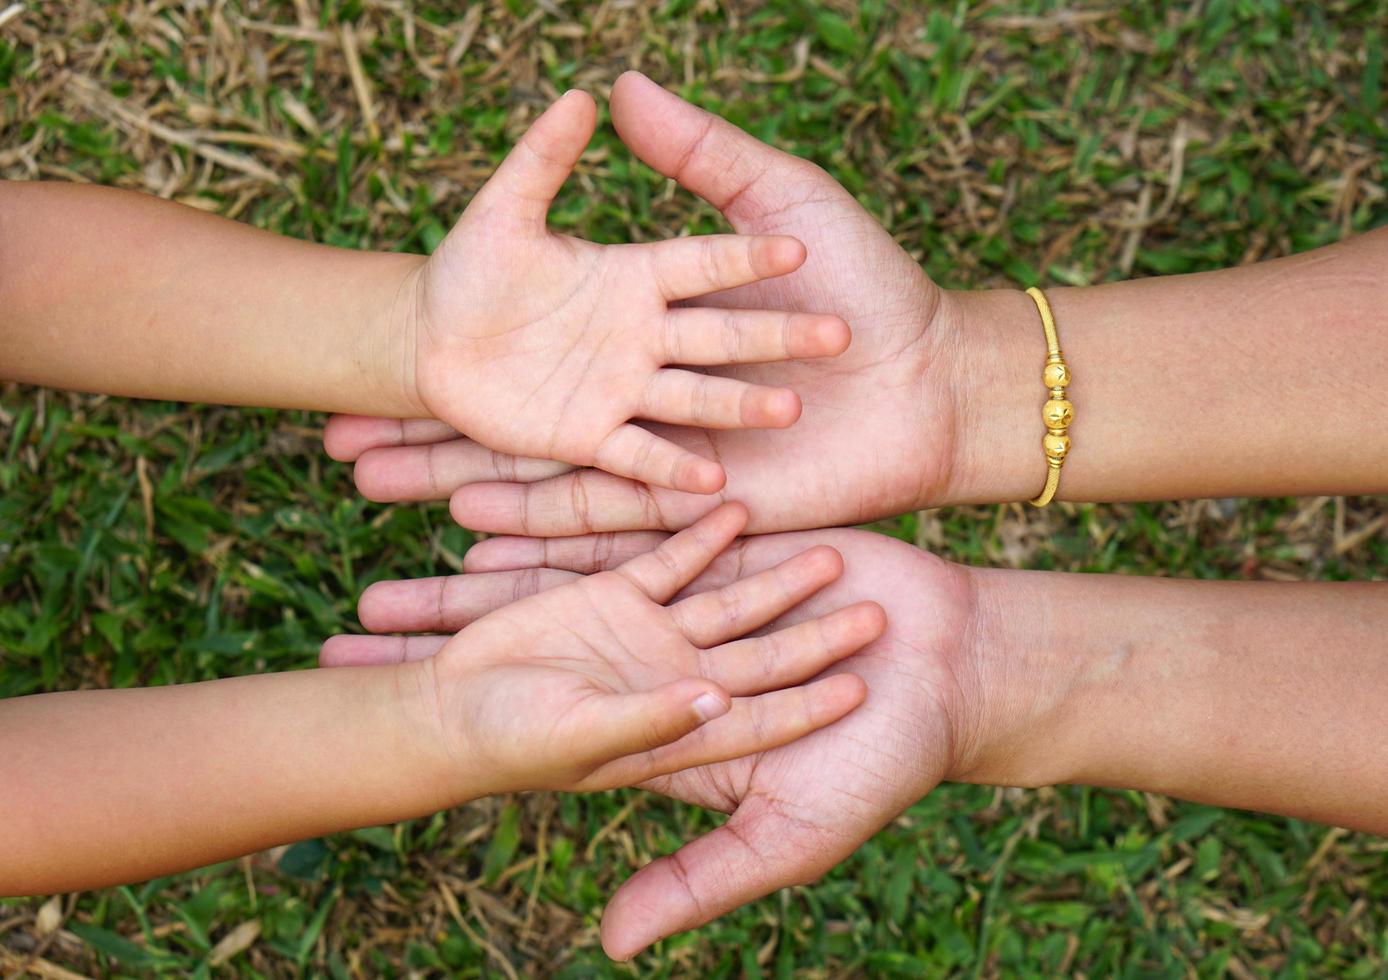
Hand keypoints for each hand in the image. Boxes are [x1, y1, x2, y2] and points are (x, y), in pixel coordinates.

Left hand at [322, 525, 990, 955]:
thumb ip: (701, 878)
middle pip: (528, 658)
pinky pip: (623, 532)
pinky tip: (494, 502)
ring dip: (484, 577)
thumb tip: (610, 943)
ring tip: (399, 560)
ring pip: (561, 588)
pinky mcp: (715, 554)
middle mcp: (651, 674)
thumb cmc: (879, 761)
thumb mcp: (789, 833)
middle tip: (344, 631)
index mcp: (655, 743)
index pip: (533, 741)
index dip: (457, 734)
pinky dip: (565, 519)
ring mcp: (677, 612)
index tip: (370, 725)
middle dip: (441, 647)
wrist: (956, 666)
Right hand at [326, 72, 1019, 532]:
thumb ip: (698, 155)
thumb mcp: (781, 199)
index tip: (392, 329)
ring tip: (383, 492)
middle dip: (437, 427)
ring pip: (544, 461)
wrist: (927, 382)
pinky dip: (542, 521)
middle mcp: (642, 371)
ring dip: (464, 479)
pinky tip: (470, 531)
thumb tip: (610, 85)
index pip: (539, 307)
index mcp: (653, 299)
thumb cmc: (864, 282)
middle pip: (521, 402)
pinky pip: (610, 506)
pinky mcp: (698, 490)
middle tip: (344, 449)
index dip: (472, 316)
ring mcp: (664, 433)